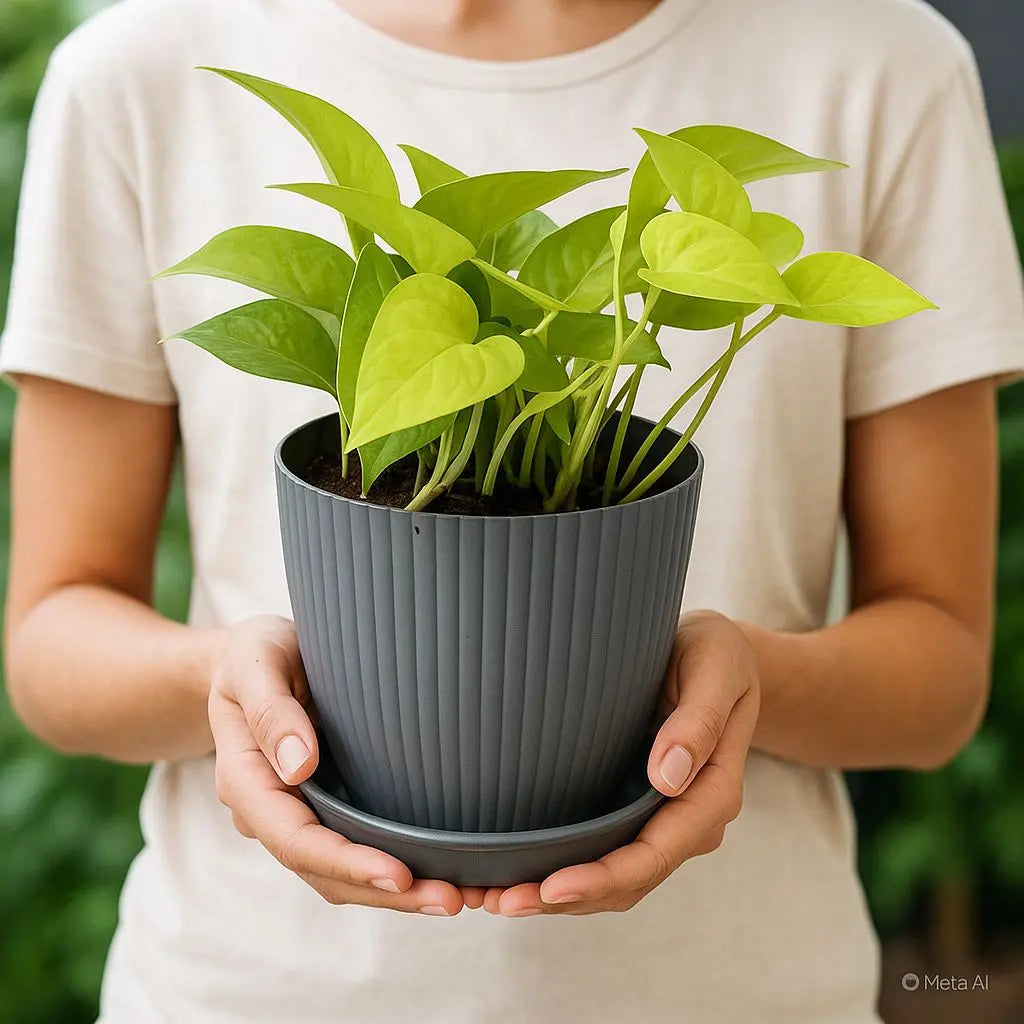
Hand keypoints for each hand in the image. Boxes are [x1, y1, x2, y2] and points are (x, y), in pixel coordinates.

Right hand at [208, 615, 464, 915]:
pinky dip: (395, 868)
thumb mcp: (255, 663)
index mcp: (246, 781)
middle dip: (385, 892)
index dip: (346, 862)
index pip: (294, 839)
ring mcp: (298, 814)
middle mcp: (270, 811)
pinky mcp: (326, 808)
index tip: (398, 874)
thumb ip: (270, 710)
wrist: (251, 659)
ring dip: (397, 892)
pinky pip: (356, 850)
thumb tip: (298, 766)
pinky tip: (442, 869)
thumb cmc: (256, 654)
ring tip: (459, 895)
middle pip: (323, 871)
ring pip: (342, 874)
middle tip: (452, 898)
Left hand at [474, 610, 758, 915]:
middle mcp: (688, 818)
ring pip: (613, 878)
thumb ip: (697, 721)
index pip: (656, 853)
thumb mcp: (715, 670)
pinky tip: (517, 870)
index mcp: (711, 792)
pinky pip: (602, 851)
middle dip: (567, 897)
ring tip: (494, 897)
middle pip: (628, 879)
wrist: (719, 655)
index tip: (552, 885)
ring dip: (557, 894)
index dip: (603, 876)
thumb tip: (667, 777)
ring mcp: (661, 817)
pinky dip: (562, 869)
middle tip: (502, 901)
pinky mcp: (635, 806)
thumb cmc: (717, 655)